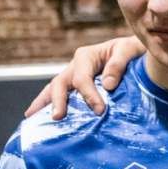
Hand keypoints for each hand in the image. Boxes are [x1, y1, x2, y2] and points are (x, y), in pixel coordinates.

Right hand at [23, 36, 144, 118]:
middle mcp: (75, 66)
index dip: (89, 95)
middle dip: (58, 100)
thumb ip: (118, 64)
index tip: (100, 111)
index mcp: (86, 56)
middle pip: (60, 83)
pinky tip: (37, 117)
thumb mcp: (128, 50)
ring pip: (53, 89)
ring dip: (43, 104)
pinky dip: (47, 105)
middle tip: (58, 117)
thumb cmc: (132, 51)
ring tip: (32, 118)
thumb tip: (107, 84)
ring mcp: (72, 77)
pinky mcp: (75, 87)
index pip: (81, 78)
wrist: (135, 53)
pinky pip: (59, 95)